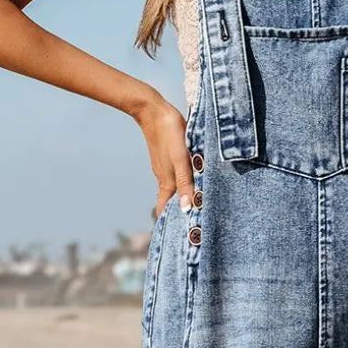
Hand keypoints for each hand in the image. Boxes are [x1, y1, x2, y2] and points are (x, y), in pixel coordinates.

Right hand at [133, 94, 195, 217]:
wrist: (153, 110)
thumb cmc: (170, 133)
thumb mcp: (181, 159)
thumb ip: (185, 183)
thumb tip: (187, 209)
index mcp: (167, 183)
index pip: (165, 211)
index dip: (169, 224)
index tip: (178, 237)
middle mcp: (165, 179)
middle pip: (169, 204)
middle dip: (177, 216)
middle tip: (190, 228)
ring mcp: (165, 169)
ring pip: (173, 191)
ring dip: (181, 201)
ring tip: (193, 210)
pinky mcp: (167, 159)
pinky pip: (175, 178)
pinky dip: (182, 187)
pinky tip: (190, 185)